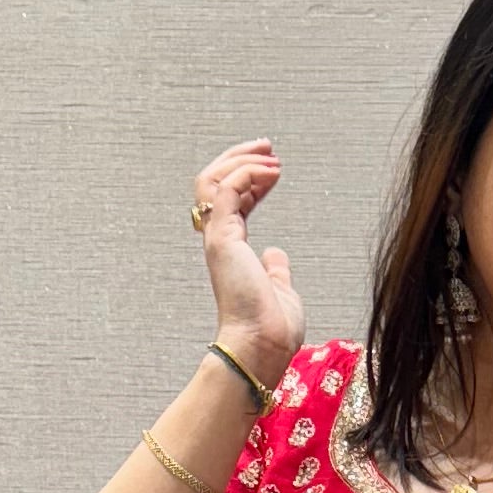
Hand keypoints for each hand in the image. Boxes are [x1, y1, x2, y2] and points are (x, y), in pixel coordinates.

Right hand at [194, 141, 302, 377]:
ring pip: (213, 180)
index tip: (274, 169)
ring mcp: (218, 238)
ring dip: (242, 160)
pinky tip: (272, 172)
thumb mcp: (280, 291)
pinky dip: (247, 174)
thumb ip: (276, 271)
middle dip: (240, 158)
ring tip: (270, 153)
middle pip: (213, 183)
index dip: (251, 179)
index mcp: (232, 251)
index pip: (232, 202)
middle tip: (266, 145)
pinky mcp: (222, 237)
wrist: (261, 346)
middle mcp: (220, 241)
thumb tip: (276, 255)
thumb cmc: (272, 329)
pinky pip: (226, 190)